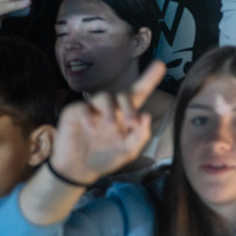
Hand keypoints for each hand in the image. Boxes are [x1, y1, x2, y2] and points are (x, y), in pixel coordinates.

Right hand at [48, 61, 164, 185]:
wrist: (79, 171)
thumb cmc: (106, 158)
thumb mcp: (128, 151)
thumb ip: (141, 136)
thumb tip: (147, 115)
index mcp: (126, 114)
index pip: (140, 93)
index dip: (150, 78)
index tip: (160, 64)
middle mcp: (111, 108)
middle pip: (123, 95)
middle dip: (129, 106)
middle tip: (131, 122)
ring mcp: (93, 109)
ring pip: (104, 96)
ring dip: (110, 108)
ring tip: (111, 123)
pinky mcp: (75, 113)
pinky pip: (82, 107)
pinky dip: (88, 115)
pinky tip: (90, 128)